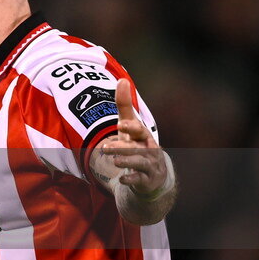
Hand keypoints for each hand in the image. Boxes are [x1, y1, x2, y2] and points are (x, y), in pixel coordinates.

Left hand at [98, 79, 169, 197]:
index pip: (140, 130)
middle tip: (106, 146)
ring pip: (139, 163)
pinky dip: (131, 179)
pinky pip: (140, 180)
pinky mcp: (146, 180)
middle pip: (137, 148)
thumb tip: (122, 79)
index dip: (132, 128)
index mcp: (144, 136)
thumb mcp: (130, 125)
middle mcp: (149, 150)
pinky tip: (121, 179)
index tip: (121, 124)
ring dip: (127, 161)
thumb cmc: (137, 144)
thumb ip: (124, 105)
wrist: (152, 174)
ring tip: (114, 160)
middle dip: (123, 147)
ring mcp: (149, 165)